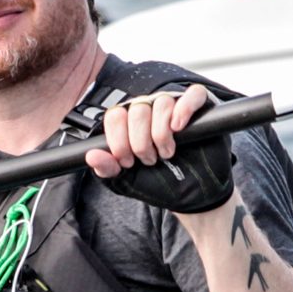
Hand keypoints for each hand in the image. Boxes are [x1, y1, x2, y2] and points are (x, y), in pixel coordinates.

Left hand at [87, 84, 235, 214]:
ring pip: (161, 102)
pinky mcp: (202, 110)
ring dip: (161, 133)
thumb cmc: (160, 183)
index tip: (127, 161)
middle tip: (149, 159)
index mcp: (130, 123)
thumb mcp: (127, 180)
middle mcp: (151, 111)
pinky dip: (184, 109)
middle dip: (140, 141)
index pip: (115, 115)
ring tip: (167, 153)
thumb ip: (107, 168)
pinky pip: (192, 94)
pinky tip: (179, 127)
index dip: (118, 139)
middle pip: (137, 109)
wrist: (191, 197)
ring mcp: (176, 108)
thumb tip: (91, 155)